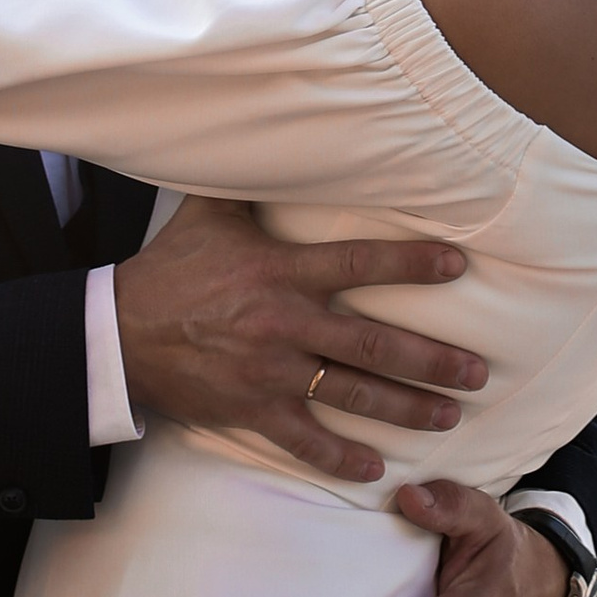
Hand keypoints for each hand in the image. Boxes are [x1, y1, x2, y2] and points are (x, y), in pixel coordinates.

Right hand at [110, 204, 486, 489]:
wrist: (119, 333)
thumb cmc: (173, 268)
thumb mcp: (211, 213)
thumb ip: (254, 179)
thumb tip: (273, 126)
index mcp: (281, 271)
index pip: (358, 263)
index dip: (411, 263)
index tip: (458, 265)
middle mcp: (284, 322)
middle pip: (373, 345)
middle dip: (431, 361)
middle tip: (476, 373)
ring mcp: (270, 372)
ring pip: (351, 395)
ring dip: (405, 409)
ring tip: (450, 417)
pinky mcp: (251, 409)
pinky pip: (304, 440)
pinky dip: (340, 459)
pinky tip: (375, 470)